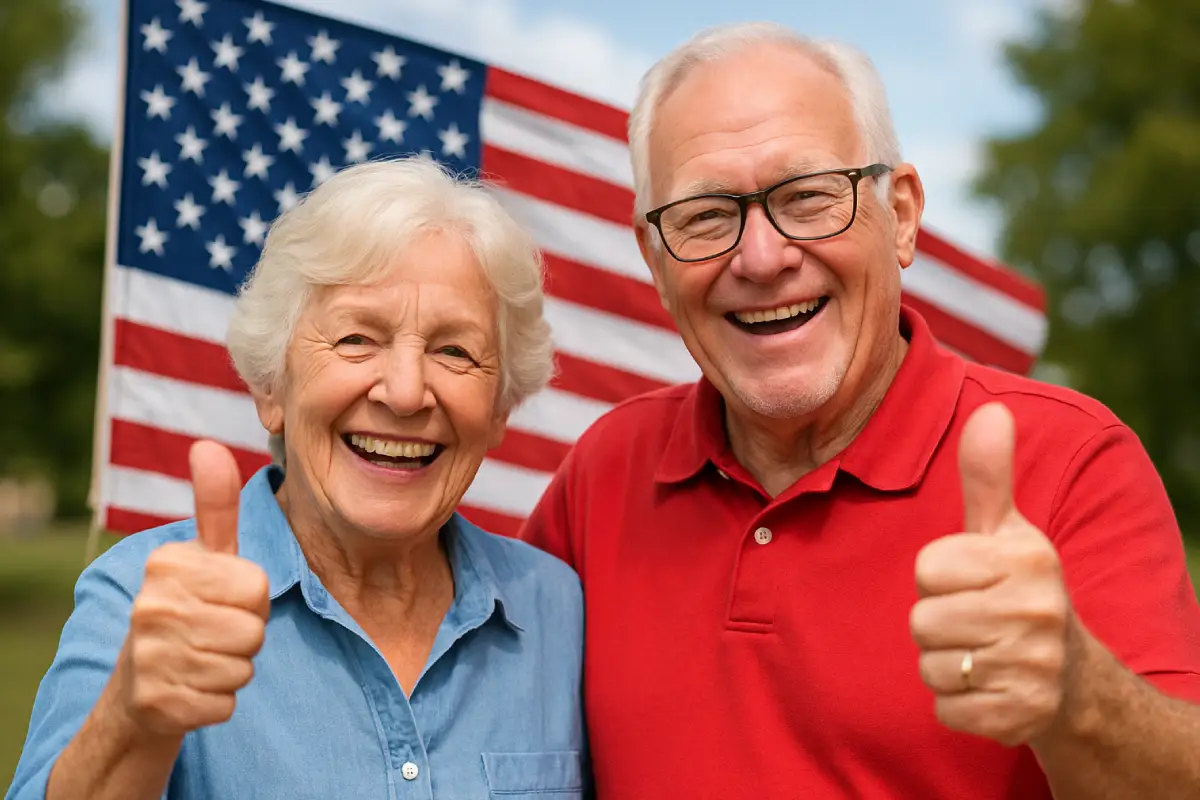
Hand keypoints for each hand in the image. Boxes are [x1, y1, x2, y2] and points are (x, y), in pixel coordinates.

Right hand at [116, 441, 269, 737]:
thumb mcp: (205, 554)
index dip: (252, 599)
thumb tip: (207, 445)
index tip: (222, 599)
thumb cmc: (189, 606)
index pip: (258, 586)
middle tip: (213, 633)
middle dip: (246, 636)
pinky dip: (219, 702)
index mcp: (167, 564)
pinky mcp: (157, 703)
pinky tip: (192, 688)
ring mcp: (149, 657)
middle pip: (254, 630)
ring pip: (243, 668)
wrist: (140, 683)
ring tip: (202, 658)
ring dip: (233, 669)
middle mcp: (150, 606)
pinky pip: (227, 705)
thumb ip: (215, 504)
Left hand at [910, 402, 1072, 745]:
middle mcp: (1036, 611)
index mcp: (1026, 560)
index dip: (938, 577)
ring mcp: (1031, 667)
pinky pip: (944, 708)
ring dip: (946, 664)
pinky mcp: (1019, 717)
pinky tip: (989, 687)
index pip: (927, 568)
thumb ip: (987, 475)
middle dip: (939, 623)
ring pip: (931, 665)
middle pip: (922, 620)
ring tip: (983, 652)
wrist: (1070, 677)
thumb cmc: (1019, 589)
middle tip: (977, 622)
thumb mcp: (1006, 531)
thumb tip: (990, 410)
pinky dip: (958, 703)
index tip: (972, 581)